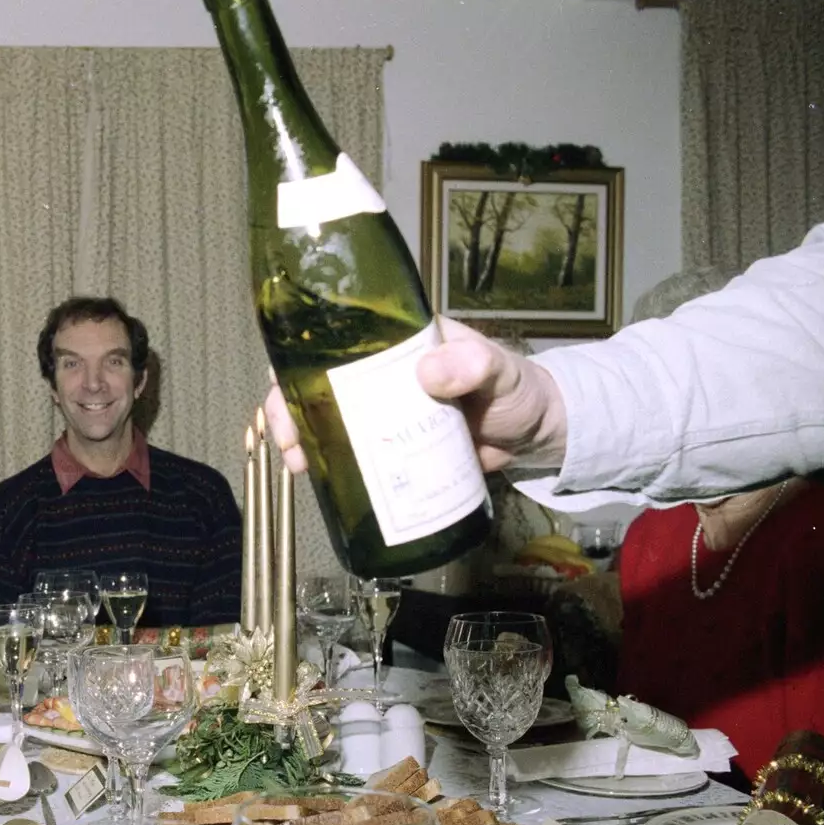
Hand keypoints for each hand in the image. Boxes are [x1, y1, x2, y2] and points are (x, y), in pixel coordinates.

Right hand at [263, 316, 569, 474]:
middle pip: (319, 385)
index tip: (285, 391)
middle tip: (290, 445)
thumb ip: (474, 364)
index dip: (299, 363)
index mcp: (397, 344)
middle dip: (292, 412)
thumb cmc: (518, 390)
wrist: (538, 435)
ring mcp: (384, 413)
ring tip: (300, 468)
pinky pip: (353, 454)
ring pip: (329, 422)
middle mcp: (380, 375)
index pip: (334, 340)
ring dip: (304, 442)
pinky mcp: (393, 448)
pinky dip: (332, 468)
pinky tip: (319, 484)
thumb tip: (430, 372)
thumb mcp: (499, 371)